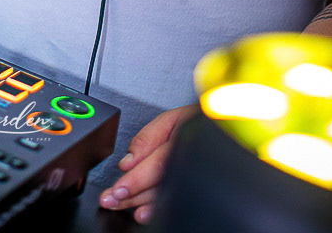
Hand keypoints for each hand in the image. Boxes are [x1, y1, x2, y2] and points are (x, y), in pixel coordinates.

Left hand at [99, 104, 197, 222]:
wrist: (220, 132)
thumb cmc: (196, 125)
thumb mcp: (171, 119)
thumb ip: (148, 138)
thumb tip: (127, 161)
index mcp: (187, 141)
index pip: (159, 164)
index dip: (137, 179)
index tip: (118, 188)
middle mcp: (193, 163)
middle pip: (160, 184)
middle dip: (132, 194)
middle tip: (112, 199)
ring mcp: (196, 179)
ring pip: (166, 196)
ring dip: (141, 203)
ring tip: (122, 205)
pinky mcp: (197, 190)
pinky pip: (176, 202)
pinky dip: (158, 209)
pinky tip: (145, 213)